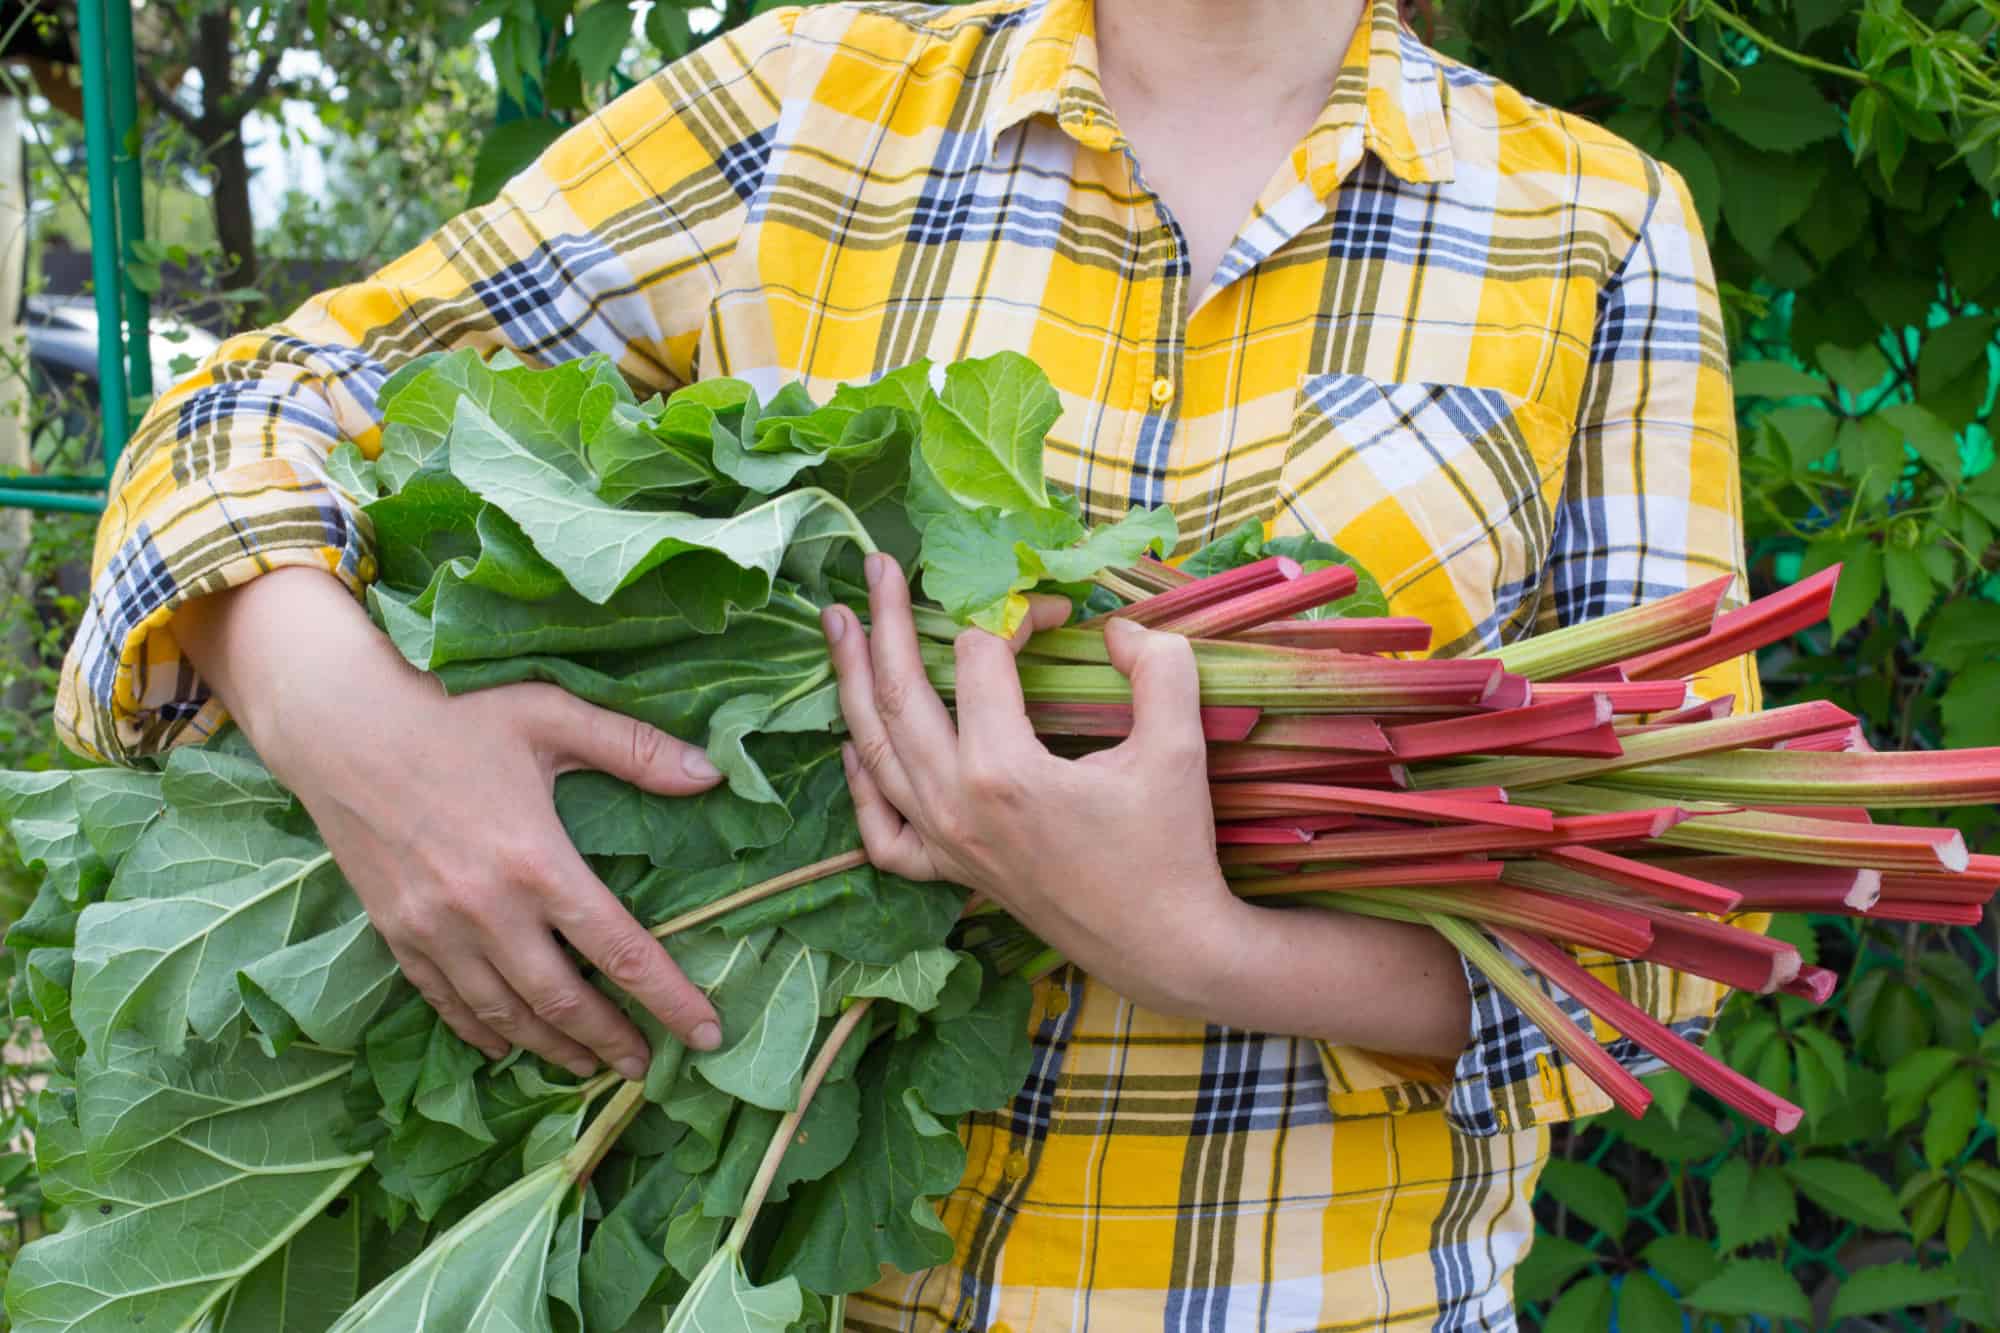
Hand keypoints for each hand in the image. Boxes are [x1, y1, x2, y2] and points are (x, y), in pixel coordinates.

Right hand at [175, 569, 723, 1079]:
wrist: (341, 726)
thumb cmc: (455, 714)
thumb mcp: (552, 715)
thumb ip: (635, 748)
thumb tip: (713, 774)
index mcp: (537, 862)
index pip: (621, 951)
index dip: (670, 999)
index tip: (707, 1034)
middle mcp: (487, 910)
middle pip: (564, 1002)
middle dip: (612, 1042)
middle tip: (646, 1068)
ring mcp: (435, 929)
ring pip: (505, 1014)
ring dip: (552, 1049)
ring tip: (589, 1067)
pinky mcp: (396, 934)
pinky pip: (446, 1001)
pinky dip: (482, 1032)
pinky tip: (507, 1046)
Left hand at [821, 553, 1253, 1017]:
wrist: (1165, 946)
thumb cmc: (1172, 849)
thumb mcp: (1178, 746)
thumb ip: (1157, 668)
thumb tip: (1121, 627)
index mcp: (1002, 770)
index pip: (984, 658)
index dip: (1015, 613)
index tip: (1055, 607)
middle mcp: (955, 804)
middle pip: (902, 693)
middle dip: (886, 621)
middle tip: (875, 566)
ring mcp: (944, 842)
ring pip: (875, 750)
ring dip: (852, 681)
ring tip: (838, 624)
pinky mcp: (951, 872)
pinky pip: (882, 830)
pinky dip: (859, 784)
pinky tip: (851, 746)